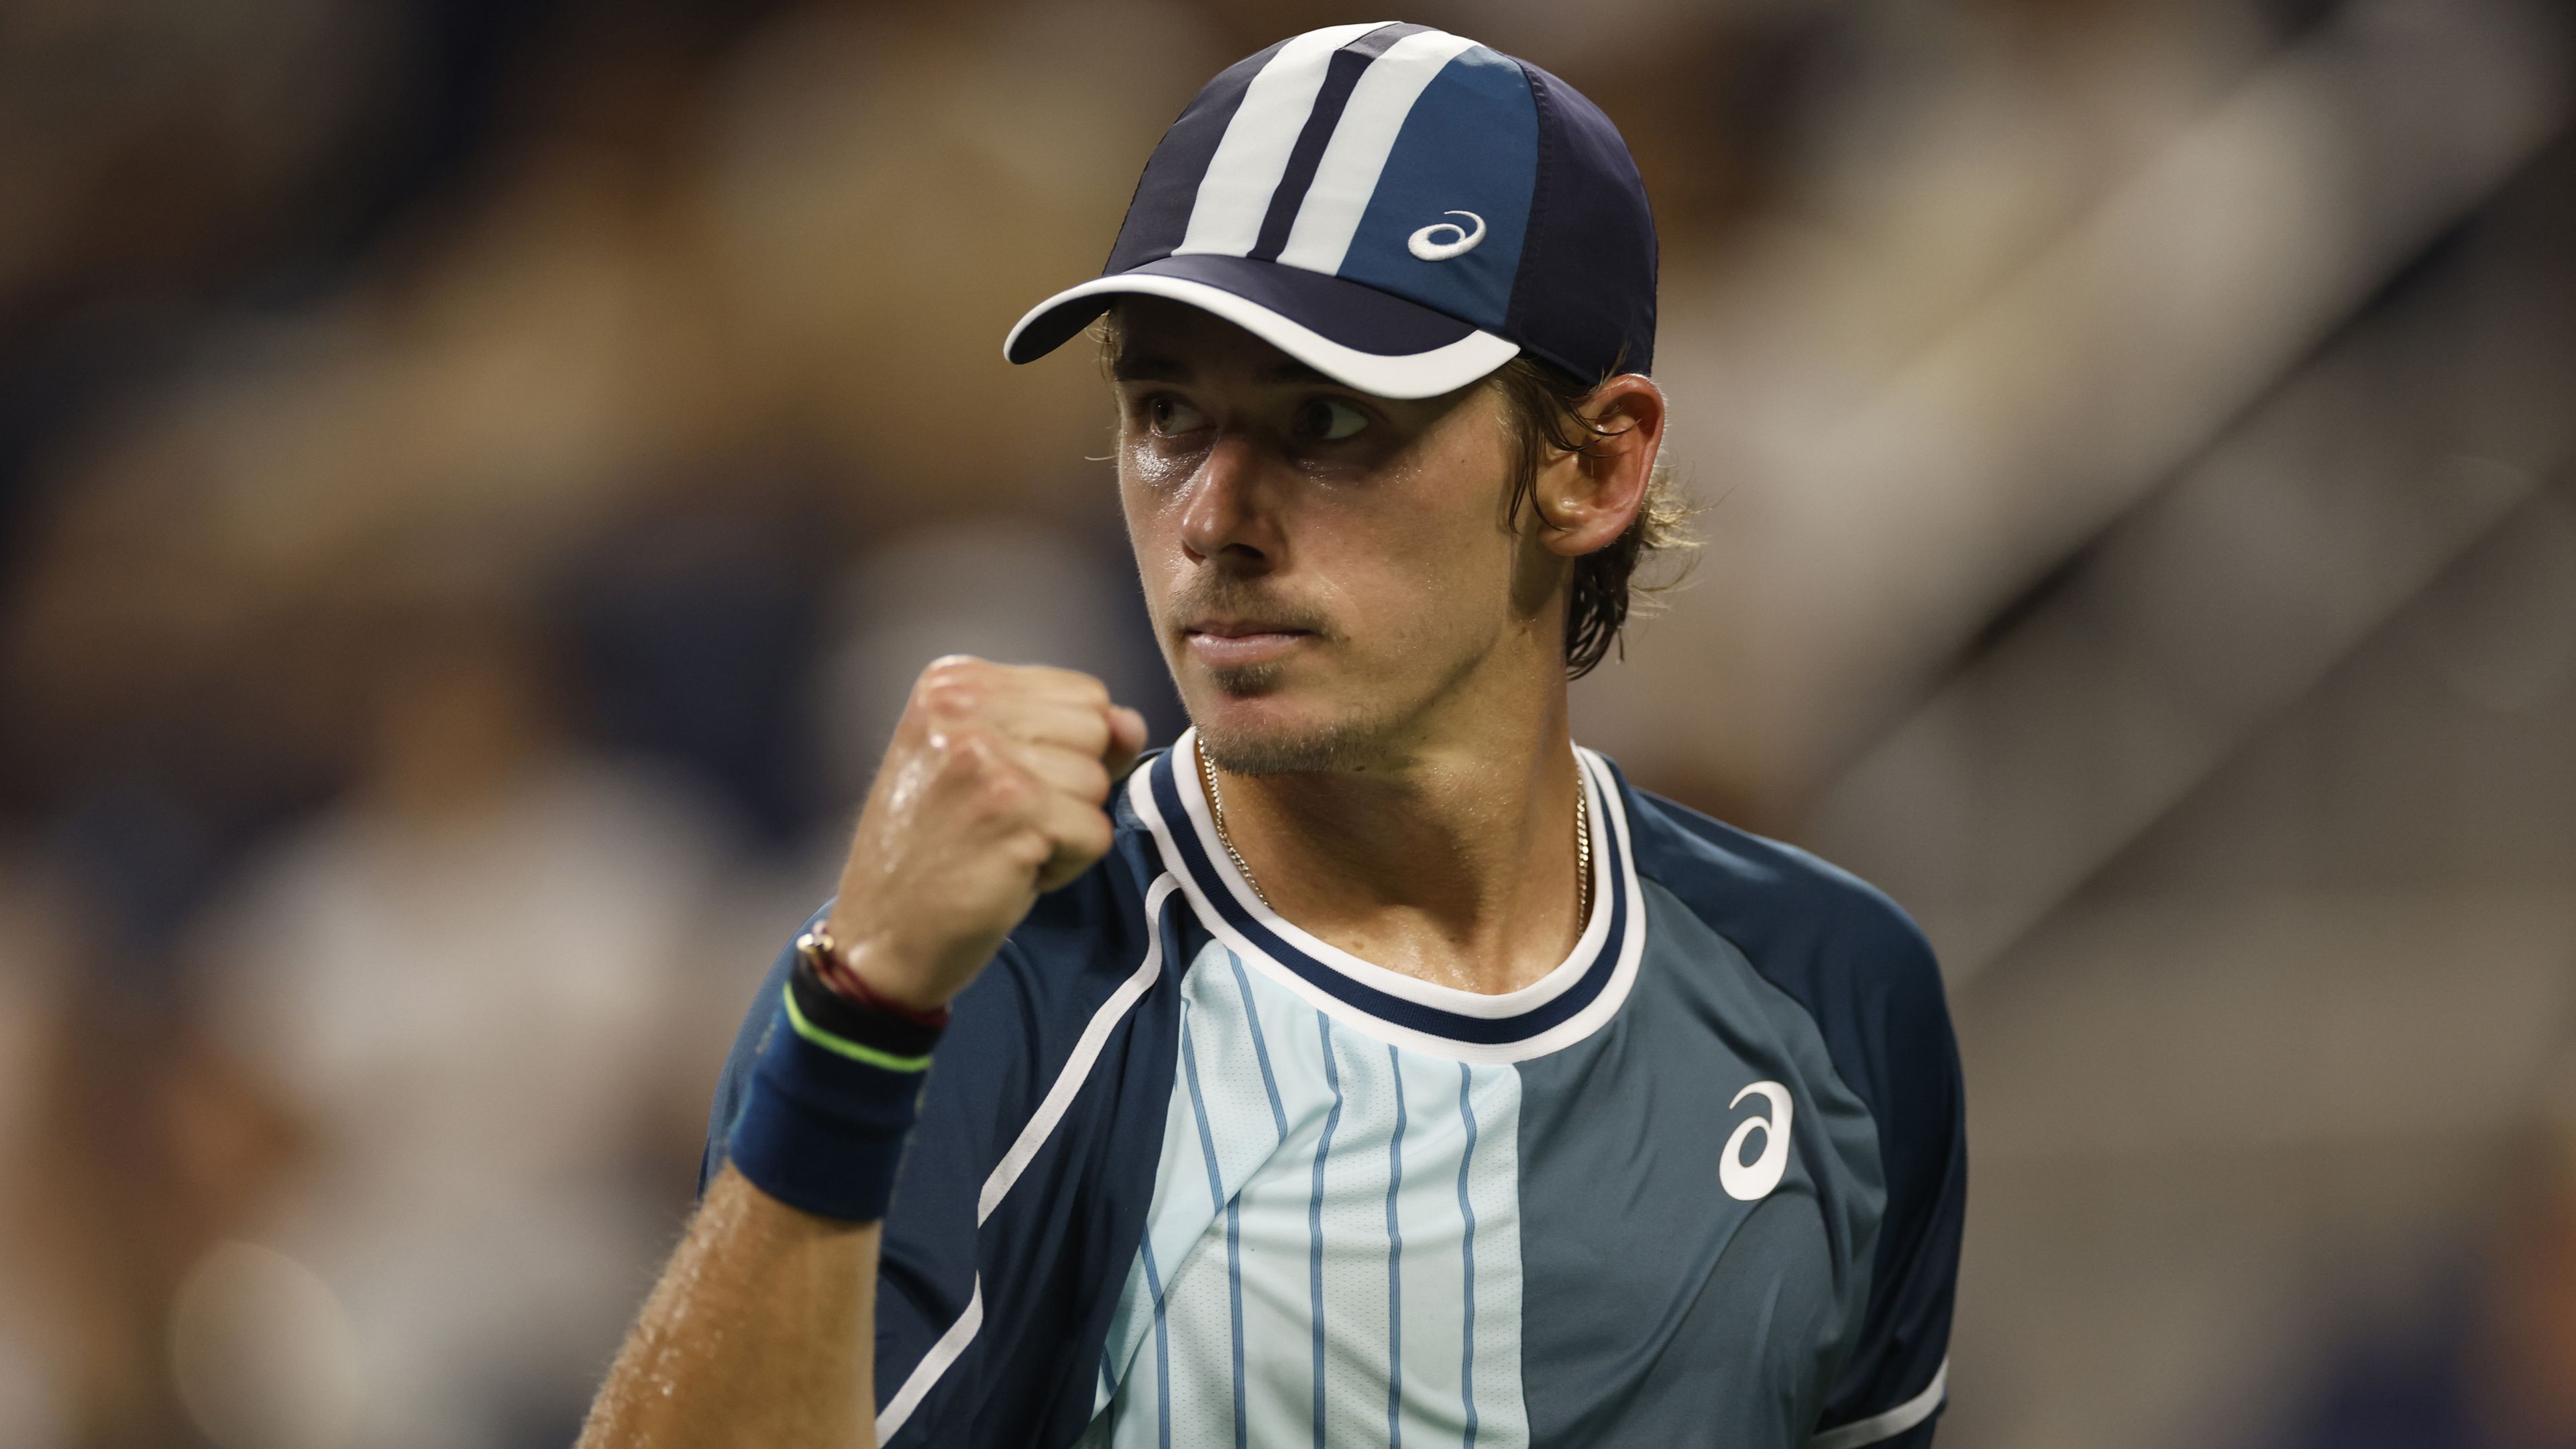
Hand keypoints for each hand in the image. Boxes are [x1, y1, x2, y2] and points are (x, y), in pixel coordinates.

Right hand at [825, 656, 1147, 1011]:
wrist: (880, 936)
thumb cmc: (937, 852)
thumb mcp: (990, 767)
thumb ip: (1065, 734)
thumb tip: (1131, 722)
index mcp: (952, 682)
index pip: (1083, 694)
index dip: (1066, 752)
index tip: (1002, 788)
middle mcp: (962, 706)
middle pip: (1096, 730)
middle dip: (1070, 787)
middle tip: (1002, 820)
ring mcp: (986, 757)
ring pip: (1097, 783)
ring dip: (1065, 830)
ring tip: (1001, 845)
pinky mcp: (1012, 811)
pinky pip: (1095, 832)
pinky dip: (1065, 866)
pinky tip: (1009, 872)